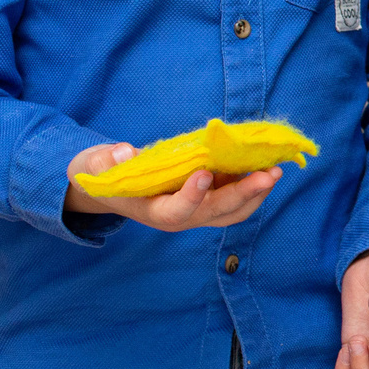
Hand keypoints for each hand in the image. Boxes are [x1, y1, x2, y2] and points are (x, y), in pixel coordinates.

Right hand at [62, 142, 280, 231]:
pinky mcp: (208, 197)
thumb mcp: (93, 166)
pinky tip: (265, 163)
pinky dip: (251, 182)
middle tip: (269, 174)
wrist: (111, 183)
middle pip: (215, 212)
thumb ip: (105, 163)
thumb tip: (123, 153)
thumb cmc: (101, 174)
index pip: (175, 212)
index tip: (204, 174)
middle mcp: (179, 216)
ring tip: (275, 170)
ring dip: (256, 193)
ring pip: (232, 211)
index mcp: (151, 211)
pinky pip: (234, 196)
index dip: (191, 197)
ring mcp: (196, 209)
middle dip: (243, 194)